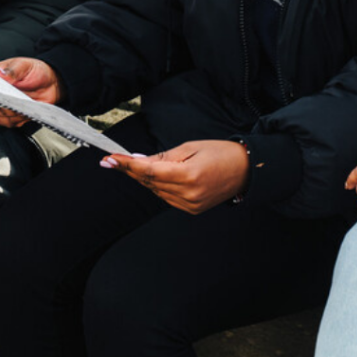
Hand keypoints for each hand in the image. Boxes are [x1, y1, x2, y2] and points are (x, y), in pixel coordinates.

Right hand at [0, 56, 61, 126]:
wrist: (52, 83)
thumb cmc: (35, 71)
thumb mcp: (25, 65)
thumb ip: (13, 70)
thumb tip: (1, 74)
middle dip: (1, 103)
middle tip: (13, 98)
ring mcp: (2, 104)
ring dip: (12, 112)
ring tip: (24, 104)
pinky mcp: (12, 115)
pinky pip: (9, 122)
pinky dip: (18, 119)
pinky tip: (26, 111)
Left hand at [102, 140, 249, 213]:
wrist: (246, 170)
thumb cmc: (220, 153)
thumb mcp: (189, 147)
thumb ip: (162, 157)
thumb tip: (137, 161)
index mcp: (189, 176)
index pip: (148, 171)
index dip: (126, 165)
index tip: (110, 159)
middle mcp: (189, 194)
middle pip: (148, 182)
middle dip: (129, 171)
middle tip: (110, 161)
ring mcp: (190, 205)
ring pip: (155, 191)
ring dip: (141, 178)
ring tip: (129, 165)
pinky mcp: (192, 209)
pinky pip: (166, 197)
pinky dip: (156, 186)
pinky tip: (150, 176)